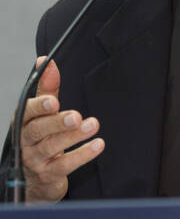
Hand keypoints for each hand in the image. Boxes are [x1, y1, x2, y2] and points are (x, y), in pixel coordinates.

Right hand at [20, 57, 104, 201]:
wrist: (35, 177)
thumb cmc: (39, 137)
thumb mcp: (40, 112)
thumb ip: (45, 88)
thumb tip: (45, 61)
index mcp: (23, 122)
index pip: (27, 113)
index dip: (39, 106)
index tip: (53, 101)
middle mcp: (26, 141)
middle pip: (39, 130)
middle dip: (58, 122)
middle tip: (76, 116)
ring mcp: (36, 160)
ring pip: (52, 147)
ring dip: (74, 136)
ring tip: (92, 125)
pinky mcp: (49, 175)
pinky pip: (65, 165)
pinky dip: (83, 155)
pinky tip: (97, 144)